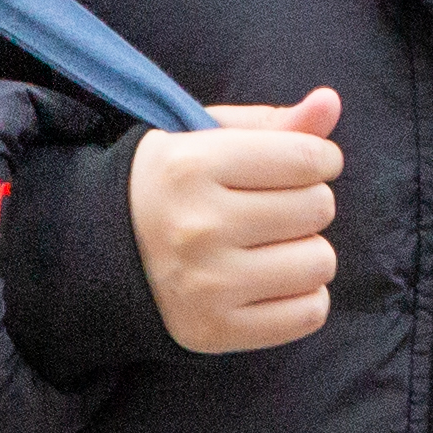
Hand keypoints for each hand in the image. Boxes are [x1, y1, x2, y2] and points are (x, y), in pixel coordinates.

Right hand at [129, 88, 341, 352]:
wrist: (102, 256)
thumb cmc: (173, 187)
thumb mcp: (208, 139)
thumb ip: (274, 122)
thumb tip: (330, 101)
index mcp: (190, 167)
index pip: (305, 159)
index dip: (322, 158)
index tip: (309, 164)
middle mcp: (197, 227)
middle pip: (317, 208)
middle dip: (309, 202)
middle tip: (276, 207)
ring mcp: (206, 285)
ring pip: (319, 262)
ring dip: (308, 251)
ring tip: (273, 245)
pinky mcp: (215, 331)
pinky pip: (308, 314)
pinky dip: (304, 296)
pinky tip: (273, 280)